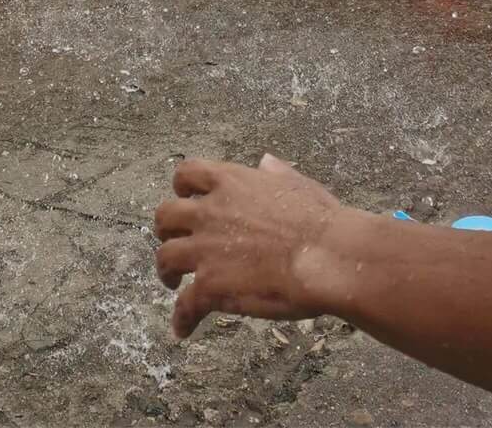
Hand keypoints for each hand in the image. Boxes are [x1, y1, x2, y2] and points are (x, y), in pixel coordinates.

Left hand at [154, 154, 343, 338]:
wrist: (325, 257)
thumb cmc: (319, 222)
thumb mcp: (297, 184)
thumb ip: (275, 173)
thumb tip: (266, 162)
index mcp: (229, 183)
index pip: (186, 174)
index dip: (182, 188)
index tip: (185, 199)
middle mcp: (209, 212)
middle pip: (166, 216)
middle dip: (167, 230)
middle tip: (176, 242)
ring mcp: (206, 249)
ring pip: (166, 257)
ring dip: (166, 271)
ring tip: (173, 284)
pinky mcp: (211, 285)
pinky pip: (185, 304)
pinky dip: (182, 318)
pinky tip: (184, 329)